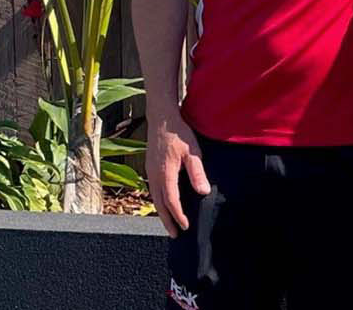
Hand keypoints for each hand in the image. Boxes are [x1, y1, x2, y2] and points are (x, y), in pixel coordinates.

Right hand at [146, 106, 210, 237]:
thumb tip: (203, 192)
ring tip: (169, 223)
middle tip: (174, 234)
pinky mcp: (149, 167)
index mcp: (165, 174)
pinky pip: (153, 189)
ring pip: (154, 198)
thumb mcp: (192, 151)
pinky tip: (164, 203)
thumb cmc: (179, 133)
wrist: (162, 118)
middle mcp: (154, 175)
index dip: (178, 216)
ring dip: (162, 212)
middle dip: (167, 220)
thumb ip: (197, 172)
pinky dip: (159, 200)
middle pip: (160, 204)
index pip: (172, 201)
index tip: (186, 226)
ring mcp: (150, 171)